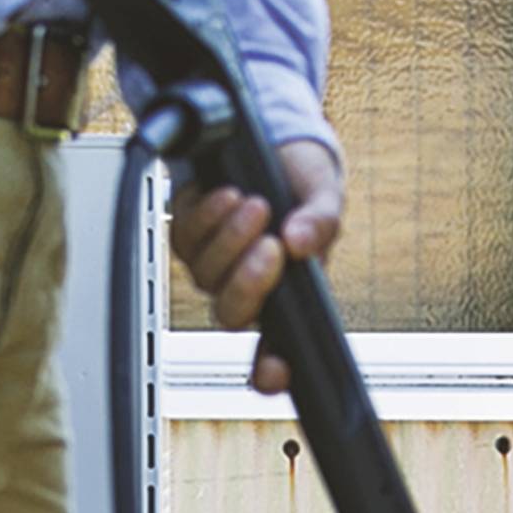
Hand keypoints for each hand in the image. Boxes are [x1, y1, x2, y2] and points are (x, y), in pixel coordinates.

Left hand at [169, 142, 346, 395]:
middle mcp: (249, 291)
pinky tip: (229, 194)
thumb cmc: (304, 181)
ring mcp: (216, 267)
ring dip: (230, 238)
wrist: (274, 142)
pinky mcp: (190, 236)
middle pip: (232, 316)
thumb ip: (322, 223)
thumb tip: (302, 244)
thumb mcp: (326, 197)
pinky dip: (207, 215)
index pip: (276, 352)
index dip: (270, 370)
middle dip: (249, 281)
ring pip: (207, 276)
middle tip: (271, 243)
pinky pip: (186, 238)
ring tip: (256, 204)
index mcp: (289, 298)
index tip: (275, 370)